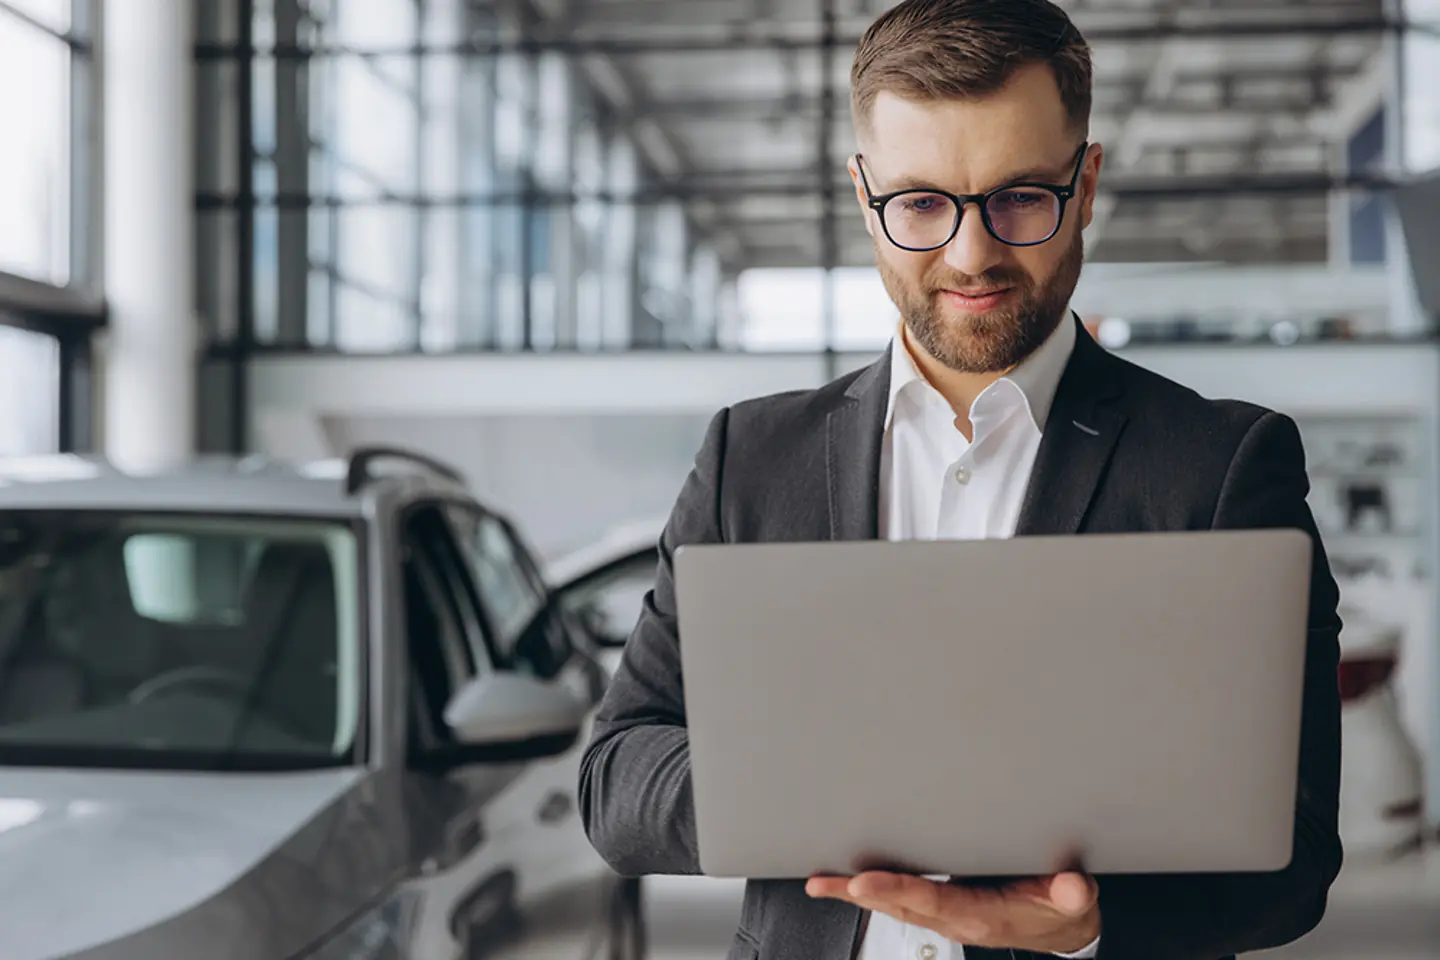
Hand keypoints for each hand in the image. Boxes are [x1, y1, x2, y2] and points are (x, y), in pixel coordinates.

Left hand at [806, 870, 1099, 954]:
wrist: (1062, 929)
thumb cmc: (1061, 910)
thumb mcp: (1075, 902)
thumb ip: (1072, 894)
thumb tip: (1072, 888)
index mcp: (983, 914)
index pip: (933, 902)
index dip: (898, 891)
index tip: (866, 882)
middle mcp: (957, 920)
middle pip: (901, 907)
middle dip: (862, 895)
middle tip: (828, 882)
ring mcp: (946, 919)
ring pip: (893, 908)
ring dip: (856, 896)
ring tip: (821, 884)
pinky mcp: (941, 912)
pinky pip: (899, 904)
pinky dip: (869, 895)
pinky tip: (845, 885)